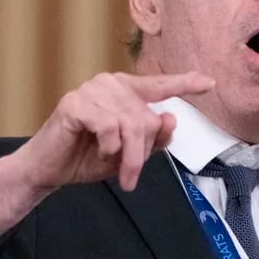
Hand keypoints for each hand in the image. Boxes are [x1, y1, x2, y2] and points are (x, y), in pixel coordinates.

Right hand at [12, 71, 214, 191]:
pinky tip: (98, 151)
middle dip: (142, 152)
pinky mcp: (74, 103)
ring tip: (115, 167)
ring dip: (127, 155)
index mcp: (124, 91)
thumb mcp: (128, 153)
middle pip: (147, 118)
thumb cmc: (87, 157)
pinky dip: (108, 147)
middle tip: (130, 175)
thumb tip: (171, 118)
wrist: (49, 169)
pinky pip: (109, 126)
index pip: (159, 85)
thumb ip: (153, 138)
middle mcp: (110, 84)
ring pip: (131, 123)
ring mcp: (91, 90)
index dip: (185, 84)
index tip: (209, 83)